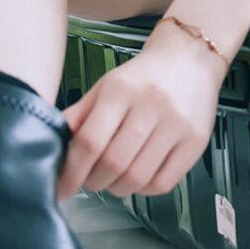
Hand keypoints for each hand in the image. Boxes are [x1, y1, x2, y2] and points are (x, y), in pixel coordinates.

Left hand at [57, 27, 224, 200]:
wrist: (190, 59)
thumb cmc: (143, 77)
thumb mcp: (105, 86)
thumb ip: (79, 115)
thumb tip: (53, 145)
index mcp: (121, 89)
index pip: (90, 141)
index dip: (72, 171)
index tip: (63, 186)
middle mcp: (151, 105)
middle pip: (114, 162)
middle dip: (94, 181)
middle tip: (89, 181)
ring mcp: (177, 124)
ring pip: (138, 177)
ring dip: (118, 188)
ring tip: (113, 180)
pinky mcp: (196, 142)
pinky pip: (163, 182)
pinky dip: (144, 189)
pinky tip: (138, 178)